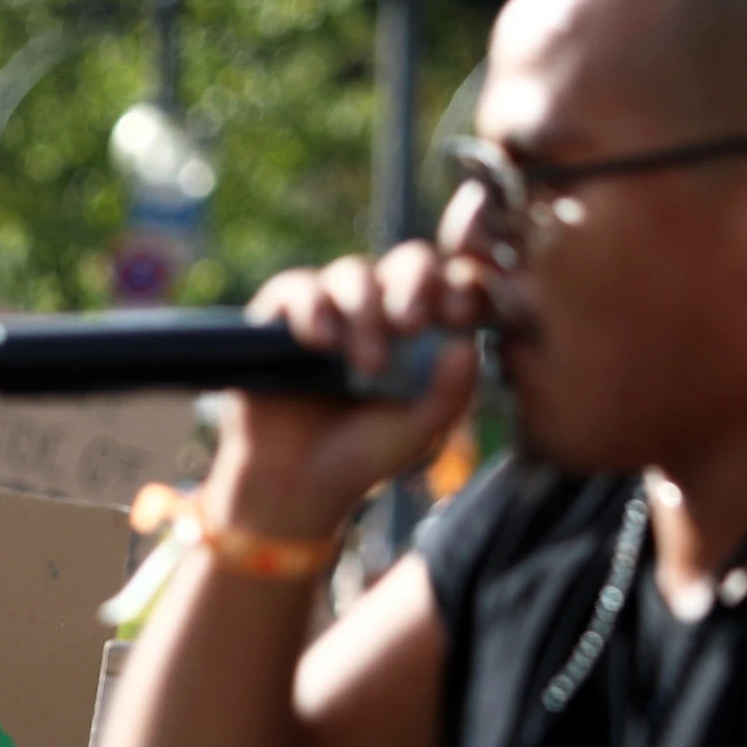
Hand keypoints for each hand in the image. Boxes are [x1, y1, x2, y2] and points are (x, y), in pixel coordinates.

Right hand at [212, 243, 487, 540]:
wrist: (294, 484)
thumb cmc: (364, 455)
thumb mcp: (421, 430)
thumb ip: (451, 391)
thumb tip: (466, 342)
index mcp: (427, 329)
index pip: (454, 283)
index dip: (461, 286)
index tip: (459, 315)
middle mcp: (383, 309)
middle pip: (408, 262)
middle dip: (414, 284)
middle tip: (411, 323)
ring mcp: (332, 309)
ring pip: (353, 273)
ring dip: (364, 310)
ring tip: (366, 365)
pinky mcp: (281, 318)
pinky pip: (296, 289)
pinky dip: (311, 308)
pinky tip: (320, 342)